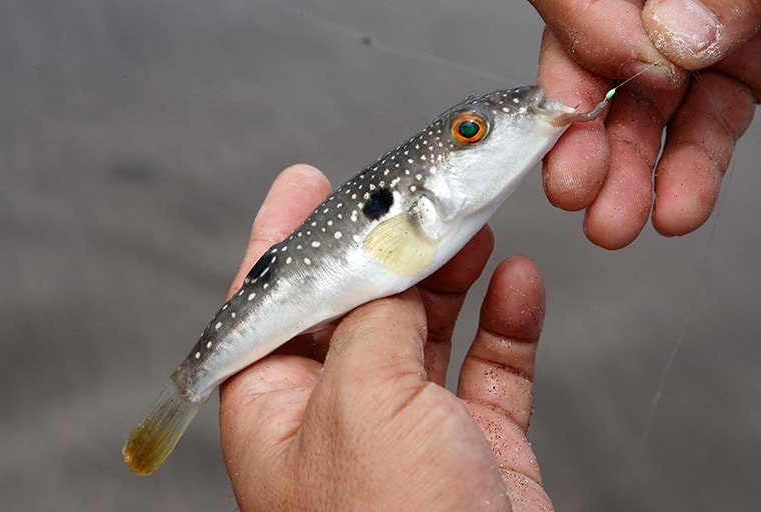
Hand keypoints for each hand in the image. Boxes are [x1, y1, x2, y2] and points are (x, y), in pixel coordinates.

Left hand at [219, 164, 552, 510]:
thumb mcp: (361, 402)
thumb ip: (371, 323)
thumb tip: (390, 276)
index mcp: (277, 406)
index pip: (270, 302)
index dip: (284, 236)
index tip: (305, 182)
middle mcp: (338, 412)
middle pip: (359, 306)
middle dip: (390, 250)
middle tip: (418, 198)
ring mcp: (411, 428)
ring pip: (429, 331)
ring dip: (453, 277)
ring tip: (474, 227)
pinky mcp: (475, 445)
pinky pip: (491, 368)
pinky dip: (507, 323)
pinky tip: (519, 283)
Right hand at [530, 0, 759, 248]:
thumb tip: (676, 34)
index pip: (576, 4)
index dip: (568, 64)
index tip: (580, 105)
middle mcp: (653, 5)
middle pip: (598, 73)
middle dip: (585, 143)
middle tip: (576, 188)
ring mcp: (693, 39)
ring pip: (647, 113)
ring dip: (629, 177)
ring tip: (617, 220)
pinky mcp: (732, 72)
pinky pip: (707, 125)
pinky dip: (692, 172)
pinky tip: (679, 203)